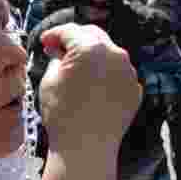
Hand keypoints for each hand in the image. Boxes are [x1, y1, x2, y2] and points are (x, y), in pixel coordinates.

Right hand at [38, 23, 142, 155]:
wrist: (86, 148)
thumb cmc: (63, 115)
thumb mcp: (50, 80)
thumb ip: (57, 58)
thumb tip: (60, 51)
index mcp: (91, 49)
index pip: (70, 31)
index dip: (54, 34)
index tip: (46, 42)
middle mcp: (116, 56)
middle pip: (93, 36)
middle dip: (75, 40)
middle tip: (58, 50)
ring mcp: (129, 73)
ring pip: (108, 54)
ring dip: (92, 56)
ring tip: (75, 70)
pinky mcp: (135, 89)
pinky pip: (118, 74)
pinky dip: (106, 74)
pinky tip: (91, 86)